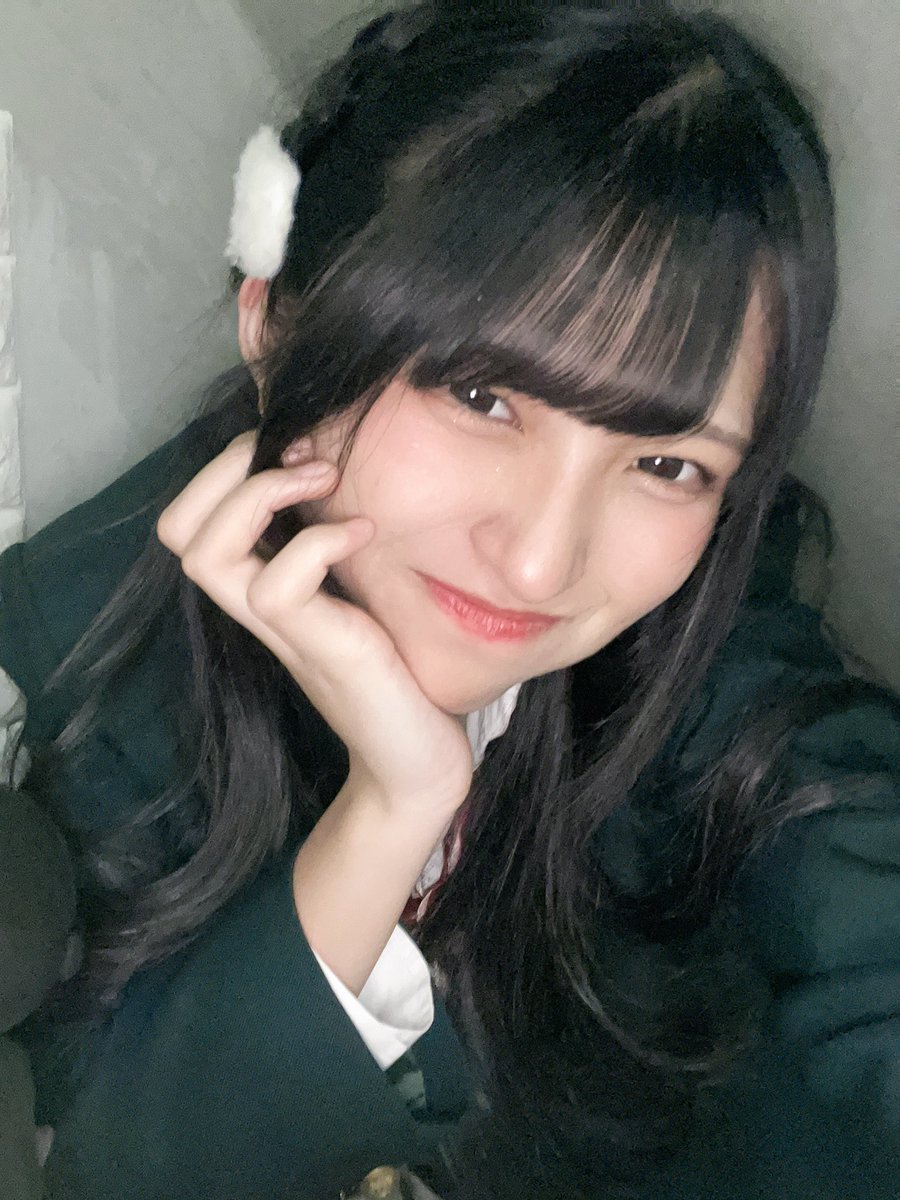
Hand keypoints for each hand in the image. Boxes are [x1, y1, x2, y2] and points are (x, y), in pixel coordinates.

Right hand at [156, 433, 473, 815]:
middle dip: (226, 468)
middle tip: (300, 454)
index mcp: (262, 587)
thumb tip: (344, 471)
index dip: (222, 469)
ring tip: (326, 479)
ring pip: (206, 554)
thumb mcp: (363, 591)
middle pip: (177, 530)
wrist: (418, 760)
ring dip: (262, 494)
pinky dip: (319, 541)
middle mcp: (257, 607)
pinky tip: (365, 533)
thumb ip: (338, 547)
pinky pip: (279, 585)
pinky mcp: (319, 647)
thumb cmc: (401, 673)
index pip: (188, 521)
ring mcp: (283, 630)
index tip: (290, 447)